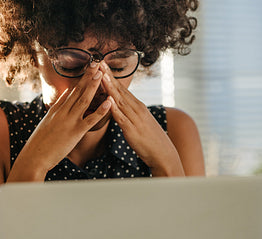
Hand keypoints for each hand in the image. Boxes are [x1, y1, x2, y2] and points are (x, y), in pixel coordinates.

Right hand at [8, 63, 110, 180]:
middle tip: (97, 63)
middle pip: (78, 91)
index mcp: (56, 109)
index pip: (71, 91)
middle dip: (88, 76)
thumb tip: (65, 93)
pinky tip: (109, 102)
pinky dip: (101, 110)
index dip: (82, 79)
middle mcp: (63, 112)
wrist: (34, 156)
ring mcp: (69, 121)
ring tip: (102, 74)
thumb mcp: (47, 122)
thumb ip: (57, 107)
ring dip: (93, 86)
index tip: (90, 68)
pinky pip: (91, 120)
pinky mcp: (75, 132)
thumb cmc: (40, 143)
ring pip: (84, 100)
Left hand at [100, 61, 183, 175]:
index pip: (122, 88)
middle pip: (120, 90)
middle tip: (98, 62)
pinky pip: (122, 118)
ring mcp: (135, 119)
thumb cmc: (150, 140)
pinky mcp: (132, 131)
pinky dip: (115, 109)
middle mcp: (137, 109)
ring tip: (101, 75)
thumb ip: (130, 113)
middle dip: (108, 76)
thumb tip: (120, 106)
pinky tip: (108, 101)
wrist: (163, 154)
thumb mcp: (140, 122)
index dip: (111, 76)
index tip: (102, 64)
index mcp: (138, 106)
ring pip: (120, 101)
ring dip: (110, 88)